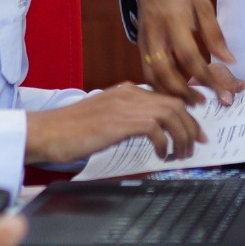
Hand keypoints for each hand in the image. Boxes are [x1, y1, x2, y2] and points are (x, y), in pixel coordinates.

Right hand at [25, 85, 206, 164]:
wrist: (47, 132)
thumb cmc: (70, 131)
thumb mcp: (105, 119)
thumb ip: (126, 119)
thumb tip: (149, 132)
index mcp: (126, 90)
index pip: (166, 97)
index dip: (185, 114)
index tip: (194, 130)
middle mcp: (129, 93)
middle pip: (175, 104)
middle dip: (191, 126)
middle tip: (197, 144)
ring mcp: (126, 105)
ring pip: (171, 114)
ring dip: (182, 136)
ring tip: (181, 154)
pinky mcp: (121, 121)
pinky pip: (157, 129)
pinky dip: (164, 143)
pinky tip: (160, 155)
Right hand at [134, 0, 243, 103]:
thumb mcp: (203, 4)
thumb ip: (214, 34)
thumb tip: (230, 60)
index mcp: (173, 21)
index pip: (189, 57)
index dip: (205, 77)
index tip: (220, 91)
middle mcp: (155, 33)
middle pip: (165, 72)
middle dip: (183, 92)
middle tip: (202, 103)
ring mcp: (144, 40)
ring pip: (151, 75)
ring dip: (169, 93)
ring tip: (188, 102)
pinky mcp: (139, 44)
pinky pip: (146, 71)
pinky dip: (158, 86)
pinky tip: (173, 92)